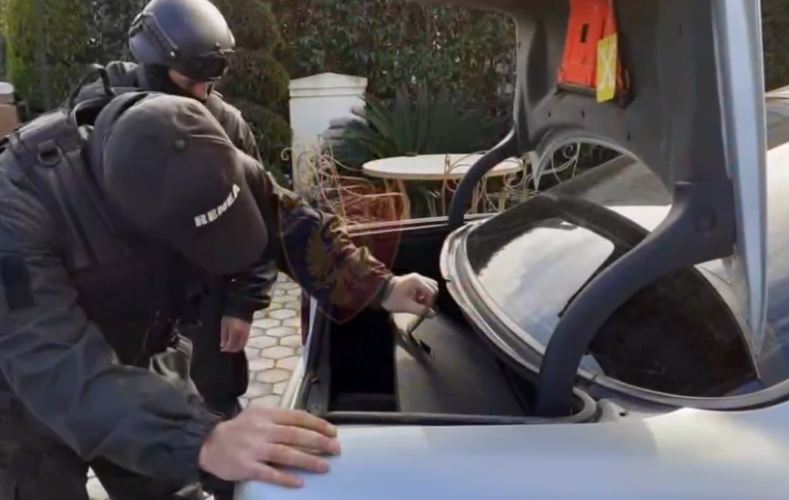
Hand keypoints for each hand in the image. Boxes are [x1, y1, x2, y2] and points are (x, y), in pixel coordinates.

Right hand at [198, 407, 340, 487]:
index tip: (332, 432)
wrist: (208, 443)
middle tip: (335, 449)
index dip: (317, 424)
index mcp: (267, 415)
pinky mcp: (247, 466)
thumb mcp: (257, 414)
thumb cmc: (239, 429)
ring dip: (308, 461)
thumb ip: (279, 418)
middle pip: (295, 435)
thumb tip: (307, 425)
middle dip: (319, 442)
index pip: (297, 417)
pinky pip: (270, 473)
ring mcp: (254, 448)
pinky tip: (300, 482)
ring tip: (325, 467)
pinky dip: (286, 478)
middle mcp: (262, 430)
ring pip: (286, 454)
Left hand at [220, 317, 251, 352]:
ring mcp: (246, 333)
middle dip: (231, 349)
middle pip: (237, 347)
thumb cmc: (230, 316)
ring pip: (242, 345)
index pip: (230, 345)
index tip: (222, 349)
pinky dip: (241, 344)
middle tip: (226, 349)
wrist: (241, 308)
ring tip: (231, 347)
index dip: (226, 349)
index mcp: (234, 332)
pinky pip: (245, 341)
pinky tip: (237, 343)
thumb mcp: (224, 325)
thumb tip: (222, 345)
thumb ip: (223, 336)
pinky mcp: (249, 332)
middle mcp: (241, 334)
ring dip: (237, 348)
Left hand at [381, 273, 438, 315]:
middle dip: (430, 298)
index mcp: (417, 281)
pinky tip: (416, 299)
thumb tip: (433, 314)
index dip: (431, 302)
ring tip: (420, 303)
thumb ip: (421, 310)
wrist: (379, 291)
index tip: (425, 310)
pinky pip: (424, 286)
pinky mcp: (412, 280)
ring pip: (429, 286)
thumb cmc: (392, 298)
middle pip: (433, 287)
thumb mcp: (407, 306)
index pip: (432, 292)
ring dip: (427, 295)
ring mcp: (415, 278)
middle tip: (423, 307)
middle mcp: (418, 277)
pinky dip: (423, 293)